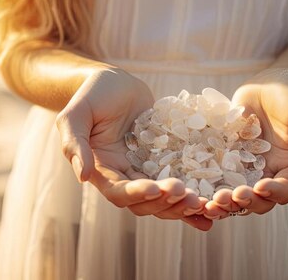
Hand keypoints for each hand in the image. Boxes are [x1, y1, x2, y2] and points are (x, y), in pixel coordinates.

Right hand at [56, 67, 211, 229]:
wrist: (115, 82)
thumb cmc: (92, 95)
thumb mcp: (75, 114)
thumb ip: (75, 143)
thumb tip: (82, 176)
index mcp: (102, 170)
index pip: (118, 192)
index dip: (137, 194)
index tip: (157, 188)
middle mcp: (124, 176)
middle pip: (145, 203)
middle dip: (166, 203)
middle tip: (190, 195)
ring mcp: (146, 170)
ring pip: (164, 199)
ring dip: (182, 205)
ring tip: (204, 202)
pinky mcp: (165, 161)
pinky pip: (180, 181)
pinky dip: (193, 197)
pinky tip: (212, 206)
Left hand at [203, 69, 287, 217]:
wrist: (275, 80)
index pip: (285, 190)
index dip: (273, 193)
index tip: (260, 187)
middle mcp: (270, 173)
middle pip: (259, 200)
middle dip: (245, 202)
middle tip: (228, 196)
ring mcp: (248, 166)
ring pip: (236, 193)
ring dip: (224, 201)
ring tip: (211, 200)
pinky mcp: (228, 155)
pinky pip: (218, 172)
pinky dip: (208, 183)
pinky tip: (196, 185)